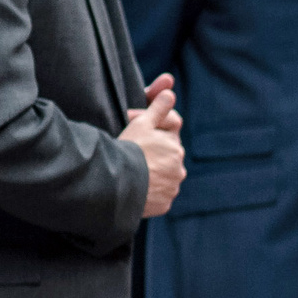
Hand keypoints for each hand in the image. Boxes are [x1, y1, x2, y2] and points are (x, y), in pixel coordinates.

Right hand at [123, 73, 183, 217]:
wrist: (118, 183)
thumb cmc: (128, 149)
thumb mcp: (142, 123)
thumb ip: (158, 108)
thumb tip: (170, 92)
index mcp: (175, 148)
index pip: (167, 137)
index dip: (150, 132)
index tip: (131, 131)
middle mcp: (179, 169)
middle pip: (166, 159)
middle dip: (152, 154)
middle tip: (130, 153)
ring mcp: (173, 188)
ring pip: (163, 178)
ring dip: (152, 174)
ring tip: (132, 172)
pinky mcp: (165, 205)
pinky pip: (159, 197)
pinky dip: (150, 193)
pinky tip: (135, 189)